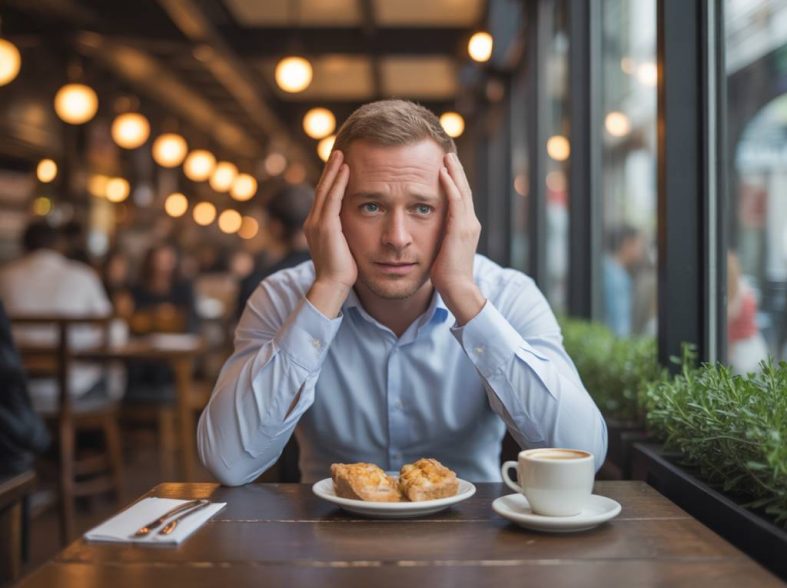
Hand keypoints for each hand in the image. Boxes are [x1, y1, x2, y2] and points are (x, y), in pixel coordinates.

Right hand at [304, 150, 356, 316]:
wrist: (332, 287)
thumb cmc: (344, 273)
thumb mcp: (345, 248)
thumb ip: (347, 235)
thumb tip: (362, 228)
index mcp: (317, 226)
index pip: (325, 197)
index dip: (332, 180)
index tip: (341, 165)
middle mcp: (313, 221)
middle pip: (322, 188)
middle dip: (331, 169)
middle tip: (340, 151)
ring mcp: (317, 223)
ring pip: (325, 189)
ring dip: (334, 170)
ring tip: (342, 153)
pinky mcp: (325, 226)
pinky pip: (332, 198)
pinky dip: (338, 182)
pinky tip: (347, 169)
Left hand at [431, 152, 485, 324]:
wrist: (457, 289)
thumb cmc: (446, 275)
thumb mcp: (441, 250)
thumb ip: (438, 237)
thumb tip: (425, 230)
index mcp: (466, 227)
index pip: (460, 197)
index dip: (454, 180)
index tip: (445, 165)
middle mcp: (470, 222)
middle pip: (464, 189)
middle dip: (456, 170)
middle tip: (447, 151)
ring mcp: (468, 225)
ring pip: (462, 190)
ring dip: (454, 171)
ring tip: (446, 155)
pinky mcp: (461, 229)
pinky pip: (455, 201)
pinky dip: (449, 185)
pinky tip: (442, 172)